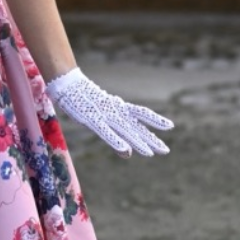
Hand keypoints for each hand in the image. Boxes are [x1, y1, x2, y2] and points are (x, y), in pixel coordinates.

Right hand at [46, 67, 173, 156]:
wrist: (69, 86)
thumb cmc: (86, 103)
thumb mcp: (104, 119)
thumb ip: (116, 137)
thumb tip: (128, 153)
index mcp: (120, 108)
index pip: (141, 113)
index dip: (155, 119)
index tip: (170, 126)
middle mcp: (116, 111)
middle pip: (136, 127)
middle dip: (151, 139)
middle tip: (165, 150)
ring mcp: (105, 115)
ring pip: (125, 130)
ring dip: (138, 142)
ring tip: (151, 153)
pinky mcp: (93, 120)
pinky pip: (106, 132)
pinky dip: (116, 141)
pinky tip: (125, 151)